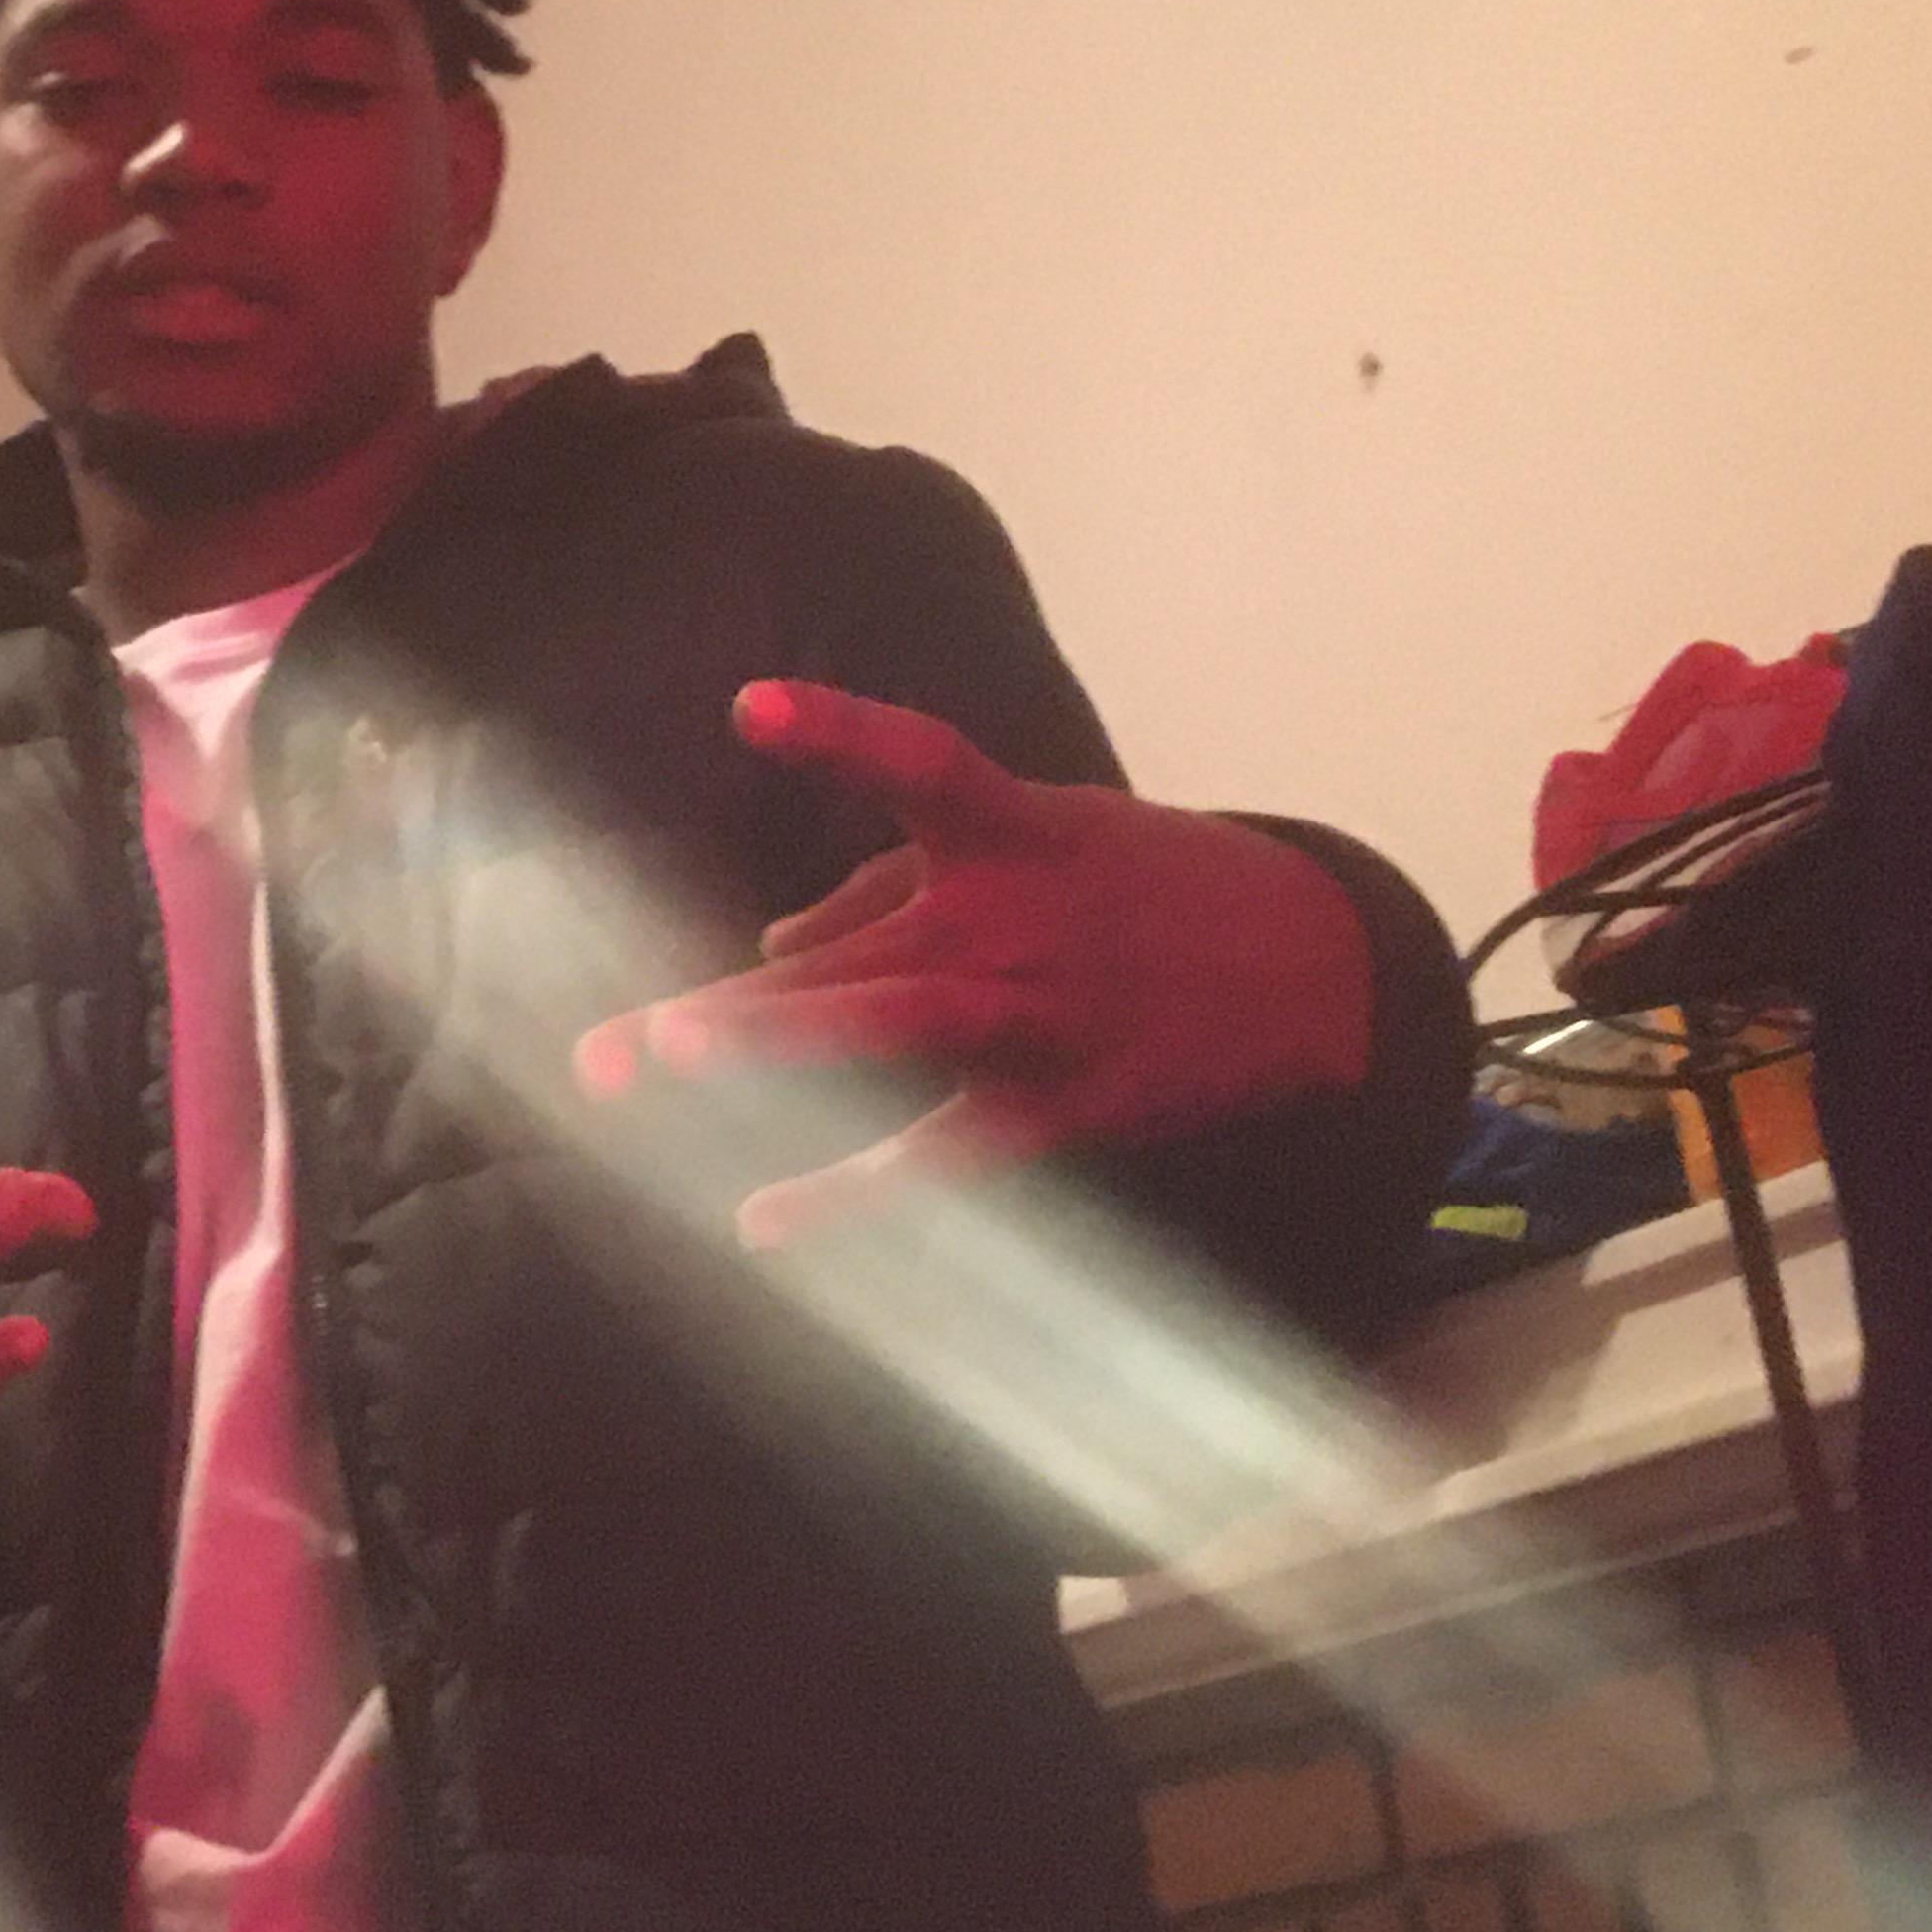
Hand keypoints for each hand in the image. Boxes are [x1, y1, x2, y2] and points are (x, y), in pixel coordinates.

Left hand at [575, 682, 1371, 1242]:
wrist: (1311, 970)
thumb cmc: (1138, 891)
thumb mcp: (1037, 843)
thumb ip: (886, 889)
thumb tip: (763, 948)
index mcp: (1013, 832)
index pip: (922, 761)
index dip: (840, 730)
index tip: (752, 709)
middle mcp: (1014, 919)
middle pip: (855, 946)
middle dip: (730, 998)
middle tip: (619, 1038)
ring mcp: (1038, 1014)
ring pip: (890, 1031)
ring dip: (778, 1045)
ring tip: (671, 1058)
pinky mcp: (1066, 1105)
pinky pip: (943, 1155)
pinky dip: (853, 1195)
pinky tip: (763, 1222)